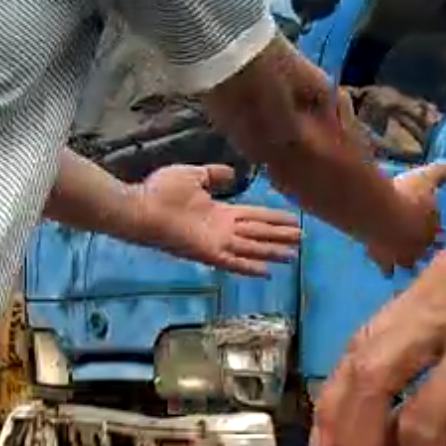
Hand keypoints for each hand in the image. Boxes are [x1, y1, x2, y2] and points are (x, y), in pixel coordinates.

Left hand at [137, 165, 299, 275]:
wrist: (142, 208)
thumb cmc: (162, 191)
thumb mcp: (193, 175)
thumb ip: (213, 175)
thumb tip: (233, 174)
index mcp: (220, 212)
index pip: (254, 215)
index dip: (274, 218)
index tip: (293, 219)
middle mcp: (223, 230)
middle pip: (258, 233)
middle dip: (280, 236)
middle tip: (303, 240)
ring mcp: (217, 243)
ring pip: (252, 247)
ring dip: (273, 251)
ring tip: (293, 255)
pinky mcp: (208, 253)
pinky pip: (233, 262)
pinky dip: (249, 266)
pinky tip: (267, 271)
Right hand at [367, 161, 445, 275]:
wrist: (381, 215)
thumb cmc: (408, 196)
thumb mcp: (425, 177)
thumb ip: (439, 173)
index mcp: (432, 232)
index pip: (438, 237)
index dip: (435, 232)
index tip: (431, 228)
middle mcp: (418, 250)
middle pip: (422, 256)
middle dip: (419, 252)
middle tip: (414, 246)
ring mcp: (398, 257)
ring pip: (403, 266)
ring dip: (399, 261)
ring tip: (393, 258)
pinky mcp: (378, 258)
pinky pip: (381, 263)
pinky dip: (380, 259)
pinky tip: (375, 253)